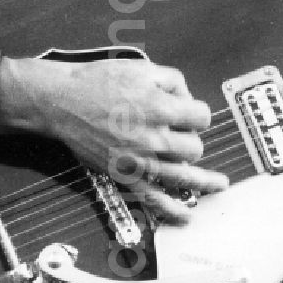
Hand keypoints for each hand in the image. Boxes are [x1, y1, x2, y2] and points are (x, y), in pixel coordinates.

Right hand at [0, 55, 228, 222]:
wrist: (63, 102)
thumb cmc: (97, 83)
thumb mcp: (141, 67)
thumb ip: (173, 80)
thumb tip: (187, 97)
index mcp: (160, 108)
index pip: (201, 117)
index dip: (197, 112)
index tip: (189, 112)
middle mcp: (154, 138)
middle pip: (195, 147)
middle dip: (192, 138)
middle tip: (181, 134)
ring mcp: (141, 160)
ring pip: (184, 177)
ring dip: (205, 182)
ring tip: (219, 185)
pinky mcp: (126, 175)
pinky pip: (154, 199)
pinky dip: (172, 211)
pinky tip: (186, 215)